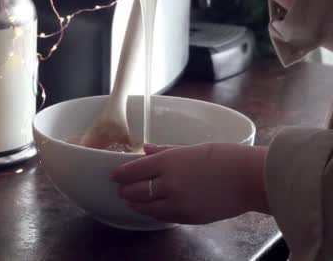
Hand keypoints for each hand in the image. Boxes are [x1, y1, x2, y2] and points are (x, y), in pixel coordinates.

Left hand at [110, 143, 269, 223]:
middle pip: (136, 190)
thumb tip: (146, 149)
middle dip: (125, 190)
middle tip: (120, 189)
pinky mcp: (188, 217)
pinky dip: (152, 213)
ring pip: (147, 207)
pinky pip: (163, 217)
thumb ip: (165, 151)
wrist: (250, 178)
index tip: (114, 175)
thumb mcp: (191, 148)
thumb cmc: (224, 157)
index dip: (121, 173)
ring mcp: (178, 203)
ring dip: (135, 204)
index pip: (135, 170)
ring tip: (130, 200)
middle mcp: (169, 183)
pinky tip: (150, 209)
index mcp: (169, 162)